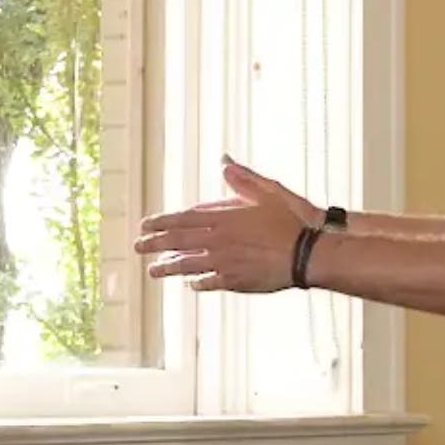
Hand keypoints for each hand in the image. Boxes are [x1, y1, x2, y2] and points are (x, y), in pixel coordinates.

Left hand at [137, 157, 309, 292]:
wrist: (307, 254)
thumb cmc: (291, 221)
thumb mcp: (268, 192)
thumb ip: (242, 178)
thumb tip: (224, 160)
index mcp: (223, 218)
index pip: (183, 219)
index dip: (161, 222)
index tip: (144, 225)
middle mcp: (218, 241)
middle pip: (178, 242)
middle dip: (155, 244)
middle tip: (137, 247)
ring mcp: (225, 263)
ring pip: (188, 265)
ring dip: (168, 268)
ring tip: (153, 271)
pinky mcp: (236, 281)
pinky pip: (210, 283)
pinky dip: (198, 283)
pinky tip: (191, 284)